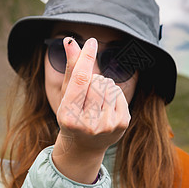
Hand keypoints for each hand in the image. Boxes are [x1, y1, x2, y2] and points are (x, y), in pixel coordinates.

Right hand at [52, 37, 130, 182]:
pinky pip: (119, 93)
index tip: (92, 42)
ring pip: (109, 85)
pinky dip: (113, 94)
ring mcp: (107, 126)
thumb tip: (70, 41)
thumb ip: (70, 68)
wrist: (84, 146)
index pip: (80, 80)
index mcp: (68, 116)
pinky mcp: (122, 124)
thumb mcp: (66, 95)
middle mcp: (88, 123)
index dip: (87, 58)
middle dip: (92, 80)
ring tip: (95, 101)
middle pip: (97, 81)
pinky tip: (106, 106)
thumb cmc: (71, 116)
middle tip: (86, 96)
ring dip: (103, 86)